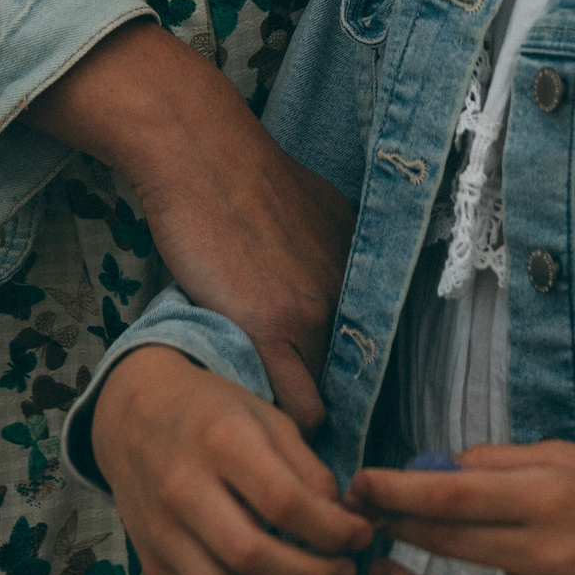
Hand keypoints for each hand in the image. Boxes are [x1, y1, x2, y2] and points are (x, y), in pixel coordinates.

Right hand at [29, 21, 353, 426]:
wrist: (201, 152)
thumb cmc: (241, 175)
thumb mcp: (314, 209)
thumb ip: (328, 252)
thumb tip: (326, 284)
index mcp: (362, 266)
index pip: (374, 343)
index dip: (350, 370)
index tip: (334, 389)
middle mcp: (349, 291)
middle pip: (355, 375)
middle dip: (333, 397)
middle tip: (307, 415)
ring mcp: (314, 312)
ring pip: (328, 395)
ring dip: (307, 414)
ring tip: (282, 422)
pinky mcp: (270, 327)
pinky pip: (298, 403)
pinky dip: (286, 419)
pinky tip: (267, 417)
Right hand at [90, 345, 371, 574]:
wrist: (133, 416)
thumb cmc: (211, 414)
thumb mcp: (265, 417)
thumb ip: (306, 469)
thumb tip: (341, 525)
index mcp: (219, 441)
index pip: (283, 502)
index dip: (332, 530)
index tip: (360, 536)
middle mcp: (183, 490)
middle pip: (251, 556)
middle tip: (341, 572)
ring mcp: (161, 534)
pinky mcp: (151, 567)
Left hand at [354, 441, 574, 574]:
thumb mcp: (567, 457)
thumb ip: (498, 462)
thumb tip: (433, 470)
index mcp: (547, 496)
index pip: (447, 495)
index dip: (393, 491)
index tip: (361, 485)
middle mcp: (549, 554)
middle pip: (446, 548)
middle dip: (392, 531)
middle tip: (364, 521)